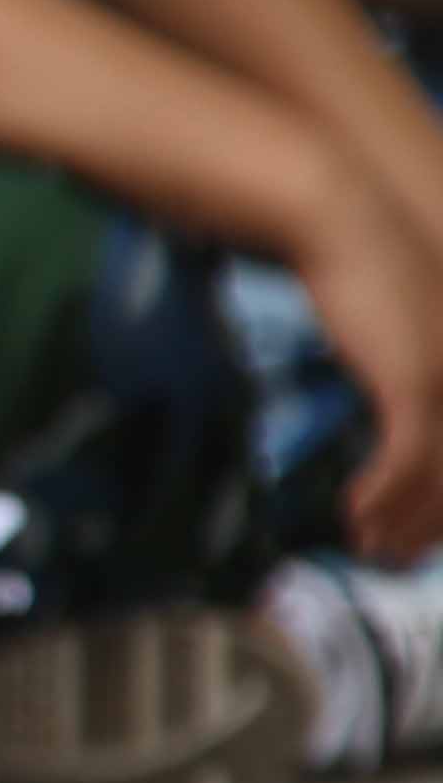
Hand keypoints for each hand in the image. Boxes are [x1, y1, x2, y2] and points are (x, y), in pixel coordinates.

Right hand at [295, 198, 442, 564]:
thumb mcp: (406, 332)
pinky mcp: (416, 384)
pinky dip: (383, 495)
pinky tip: (353, 513)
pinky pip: (405, 461)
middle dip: (434, 528)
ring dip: (405, 523)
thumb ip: (418, 372)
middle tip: (396, 557)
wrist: (348, 226)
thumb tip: (408, 410)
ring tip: (370, 549)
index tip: (426, 537)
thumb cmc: (370, 271)